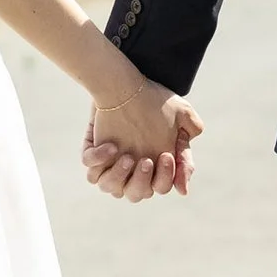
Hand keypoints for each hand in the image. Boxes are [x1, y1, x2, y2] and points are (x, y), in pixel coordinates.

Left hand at [80, 62, 202, 202]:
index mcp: (153, 170)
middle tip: (146, 160)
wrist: (127, 82)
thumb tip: (183, 189)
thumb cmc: (156, 102)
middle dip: (142, 180)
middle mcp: (131, 172)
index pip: (160, 187)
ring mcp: (110, 164)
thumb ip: (185, 150)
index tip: (166, 156)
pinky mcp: (92, 154)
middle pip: (136, 194)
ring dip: (119, 175)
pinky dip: (99, 161)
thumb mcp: (181, 118)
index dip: (164, 178)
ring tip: (126, 156)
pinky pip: (91, 170)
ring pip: (110, 187)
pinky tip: (110, 145)